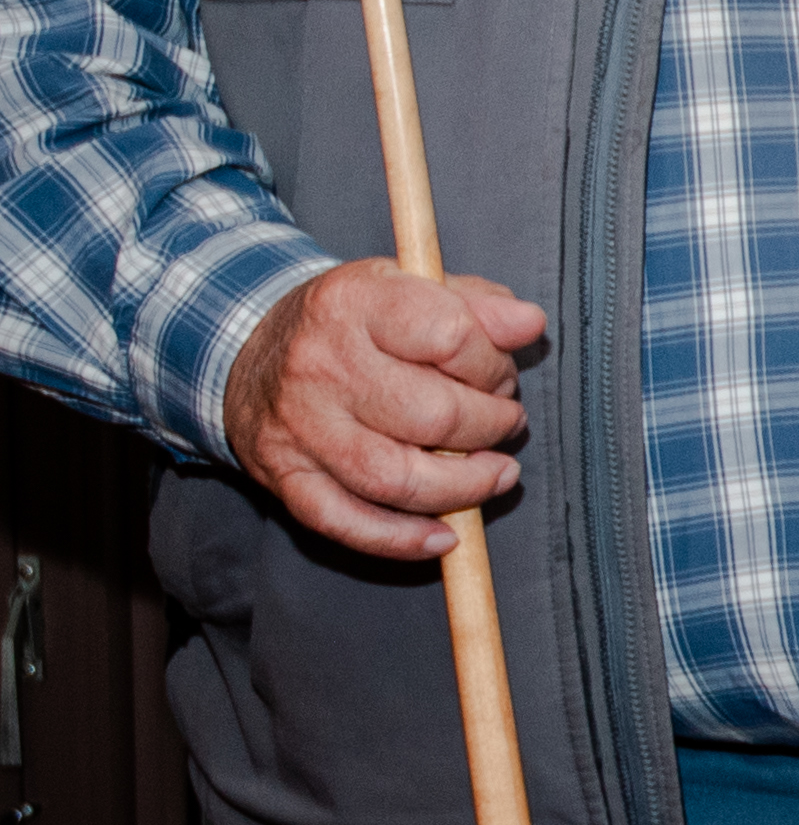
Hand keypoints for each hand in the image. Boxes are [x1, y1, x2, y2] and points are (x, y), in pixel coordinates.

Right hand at [222, 260, 546, 560]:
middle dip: (490, 426)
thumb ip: (477, 304)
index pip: (450, 336)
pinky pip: (346, 521)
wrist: (244, 348)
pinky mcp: (285, 477)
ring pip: (396, 478)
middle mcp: (321, 366)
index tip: (500, 374)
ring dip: (465, 487)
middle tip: (504, 421)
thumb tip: (528, 324)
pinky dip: (402, 539)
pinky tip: (445, 535)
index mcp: (355, 304)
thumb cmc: (351, 321)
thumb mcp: (408, 285)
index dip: (494, 363)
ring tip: (496, 473)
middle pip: (432, 415)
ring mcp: (301, 427)